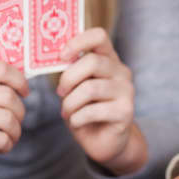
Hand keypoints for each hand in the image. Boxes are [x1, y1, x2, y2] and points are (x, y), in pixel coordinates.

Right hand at [0, 60, 27, 178]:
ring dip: (15, 131)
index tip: (24, 92)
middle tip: (15, 123)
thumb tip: (24, 78)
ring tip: (9, 137)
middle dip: (20, 112)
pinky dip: (7, 145)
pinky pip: (1, 138)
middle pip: (7, 95)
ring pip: (7, 118)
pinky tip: (0, 148)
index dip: (19, 80)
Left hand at [57, 28, 145, 174]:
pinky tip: (76, 122)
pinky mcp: (126, 112)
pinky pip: (94, 110)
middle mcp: (121, 72)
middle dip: (68, 78)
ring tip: (67, 112)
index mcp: (109, 60)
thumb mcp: (76, 88)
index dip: (78, 42)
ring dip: (70, 102)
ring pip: (90, 88)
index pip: (99, 36)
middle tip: (60, 93)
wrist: (105, 142)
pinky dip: (77, 118)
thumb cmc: (86, 111)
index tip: (61, 56)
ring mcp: (127, 92)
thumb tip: (52, 58)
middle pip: (93, 62)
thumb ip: (71, 71)